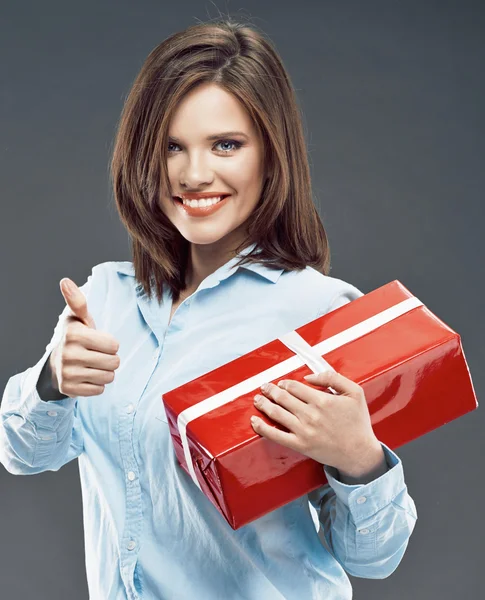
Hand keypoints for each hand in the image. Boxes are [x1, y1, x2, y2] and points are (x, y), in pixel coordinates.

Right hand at [49, 278, 120, 397]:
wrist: (56, 363)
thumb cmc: (75, 337)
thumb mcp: (77, 318)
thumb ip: (77, 301)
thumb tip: (65, 281)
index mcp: (73, 334)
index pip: (114, 345)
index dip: (110, 344)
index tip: (98, 342)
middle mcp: (68, 354)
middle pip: (114, 362)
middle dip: (110, 359)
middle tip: (97, 355)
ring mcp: (67, 374)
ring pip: (109, 377)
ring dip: (105, 372)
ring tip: (93, 365)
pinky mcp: (69, 390)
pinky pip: (99, 390)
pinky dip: (97, 385)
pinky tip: (87, 377)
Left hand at [250, 370, 384, 478]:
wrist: (359, 453)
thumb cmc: (358, 423)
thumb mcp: (354, 392)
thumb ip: (333, 378)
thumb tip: (309, 377)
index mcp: (322, 400)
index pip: (294, 387)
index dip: (284, 384)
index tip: (281, 384)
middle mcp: (310, 415)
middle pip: (282, 398)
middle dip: (270, 391)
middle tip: (264, 388)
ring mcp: (304, 431)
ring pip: (276, 413)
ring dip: (264, 404)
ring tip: (258, 399)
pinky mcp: (300, 445)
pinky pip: (276, 435)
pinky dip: (262, 428)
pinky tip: (254, 421)